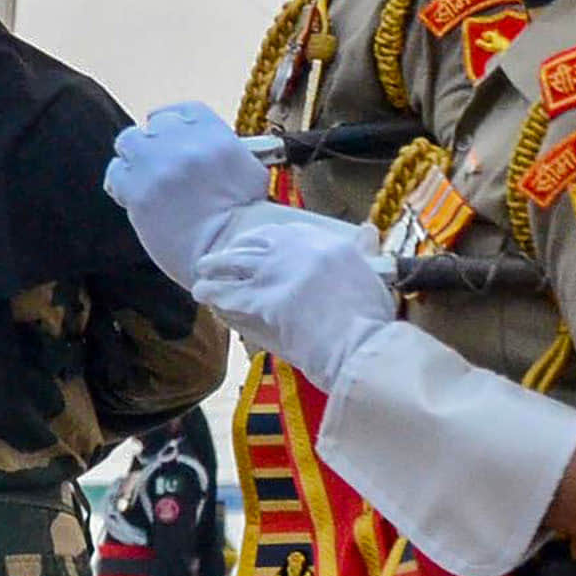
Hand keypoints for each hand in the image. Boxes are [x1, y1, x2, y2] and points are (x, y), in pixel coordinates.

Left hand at [106, 102, 268, 284]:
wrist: (228, 250)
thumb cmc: (245, 220)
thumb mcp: (249, 172)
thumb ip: (221, 150)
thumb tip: (200, 145)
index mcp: (218, 137)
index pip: (186, 110)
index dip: (175, 120)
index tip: (170, 133)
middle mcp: (186, 144)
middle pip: (156, 124)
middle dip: (157, 142)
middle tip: (159, 163)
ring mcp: (159, 166)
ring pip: (129, 141)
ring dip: (135, 157)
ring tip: (143, 178)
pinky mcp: (138, 192)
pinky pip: (115, 172)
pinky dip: (121, 182)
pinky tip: (132, 196)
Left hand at [196, 206, 397, 391]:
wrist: (361, 345)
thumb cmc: (371, 318)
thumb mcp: (373, 273)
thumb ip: (364, 250)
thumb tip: (367, 230)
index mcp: (325, 241)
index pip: (282, 232)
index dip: (261, 239)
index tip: (252, 245)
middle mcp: (295, 250)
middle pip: (252, 244)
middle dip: (234, 251)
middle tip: (221, 261)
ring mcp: (275, 273)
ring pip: (232, 263)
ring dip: (213, 268)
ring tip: (203, 276)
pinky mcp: (259, 299)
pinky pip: (225, 292)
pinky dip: (210, 292)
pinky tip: (202, 294)